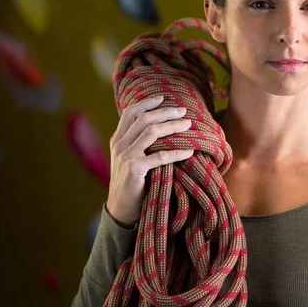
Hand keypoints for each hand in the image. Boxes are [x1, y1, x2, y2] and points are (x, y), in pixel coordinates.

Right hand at [106, 96, 193, 226]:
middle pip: (143, 119)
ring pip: (151, 132)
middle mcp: (120, 145)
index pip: (129, 113)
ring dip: (172, 126)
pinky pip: (160, 157)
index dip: (146, 103)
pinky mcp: (134, 170)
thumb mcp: (128, 160)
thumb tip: (158, 129)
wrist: (120, 210)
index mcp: (117, 140)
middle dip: (165, 112)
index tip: (162, 97)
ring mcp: (126, 156)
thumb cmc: (130, 184)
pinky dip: (177, 153)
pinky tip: (190, 152)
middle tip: (183, 110)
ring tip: (188, 125)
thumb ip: (136, 144)